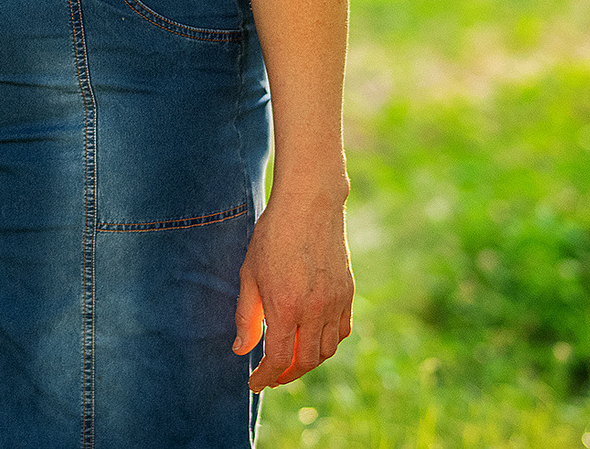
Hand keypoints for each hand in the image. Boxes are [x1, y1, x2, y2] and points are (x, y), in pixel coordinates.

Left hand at [234, 193, 354, 389]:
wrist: (310, 206)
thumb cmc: (272, 237)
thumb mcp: (250, 274)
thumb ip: (246, 316)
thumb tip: (241, 351)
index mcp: (286, 307)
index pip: (279, 359)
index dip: (265, 377)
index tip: (254, 384)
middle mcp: (315, 311)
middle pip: (305, 362)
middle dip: (287, 375)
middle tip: (271, 376)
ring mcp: (336, 303)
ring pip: (327, 350)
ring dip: (308, 363)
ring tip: (290, 361)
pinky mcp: (348, 294)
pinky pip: (342, 332)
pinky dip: (328, 344)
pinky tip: (313, 340)